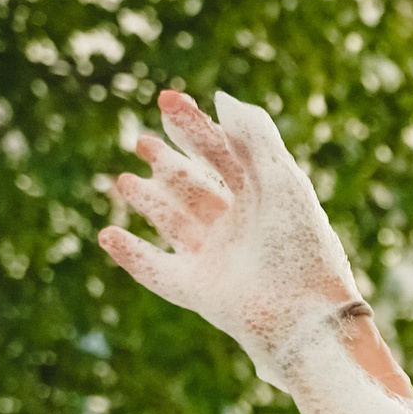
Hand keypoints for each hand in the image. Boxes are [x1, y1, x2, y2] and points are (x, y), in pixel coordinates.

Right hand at [99, 91, 363, 374]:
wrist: (305, 314)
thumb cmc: (302, 245)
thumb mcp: (282, 180)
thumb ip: (254, 136)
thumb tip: (220, 99)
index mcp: (265, 200)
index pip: (224, 156)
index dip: (195, 127)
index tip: (167, 100)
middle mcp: (240, 229)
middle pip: (197, 189)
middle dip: (169, 164)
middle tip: (141, 142)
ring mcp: (219, 261)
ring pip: (176, 224)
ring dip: (149, 202)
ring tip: (122, 180)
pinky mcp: (201, 293)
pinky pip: (158, 272)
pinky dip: (133, 255)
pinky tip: (107, 235)